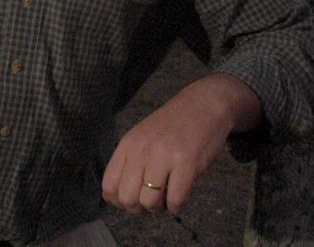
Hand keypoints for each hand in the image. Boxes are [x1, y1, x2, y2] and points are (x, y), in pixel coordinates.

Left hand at [101, 73, 261, 214]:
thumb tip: (122, 197)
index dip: (119, 201)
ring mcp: (164, 156)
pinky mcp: (187, 163)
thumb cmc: (173, 126)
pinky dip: (177, 206)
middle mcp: (142, 151)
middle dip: (140, 209)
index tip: (134, 198)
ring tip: (167, 198)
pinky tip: (180, 198)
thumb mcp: (142, 138)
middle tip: (152, 201)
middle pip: (127, 199)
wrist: (204, 104)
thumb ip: (130, 162)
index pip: (109, 187)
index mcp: (128, 145)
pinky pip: (175, 200)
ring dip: (159, 208)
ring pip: (149, 202)